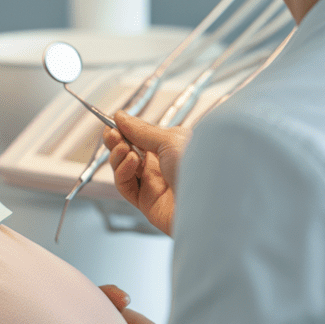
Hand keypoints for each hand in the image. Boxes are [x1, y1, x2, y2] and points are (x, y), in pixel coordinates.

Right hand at [104, 111, 190, 234]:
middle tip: (111, 134)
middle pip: (129, 151)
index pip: (142, 136)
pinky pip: (126, 186)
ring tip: (123, 148)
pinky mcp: (147, 202)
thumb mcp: (171, 140)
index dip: (126, 129)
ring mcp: (155, 184)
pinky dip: (122, 172)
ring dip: (118, 155)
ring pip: (124, 168)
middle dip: (117, 141)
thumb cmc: (202, 169)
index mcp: (173, 146)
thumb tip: (121, 117)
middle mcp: (163, 165)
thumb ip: (142, 131)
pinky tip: (129, 162)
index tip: (112, 122)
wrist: (213, 206)